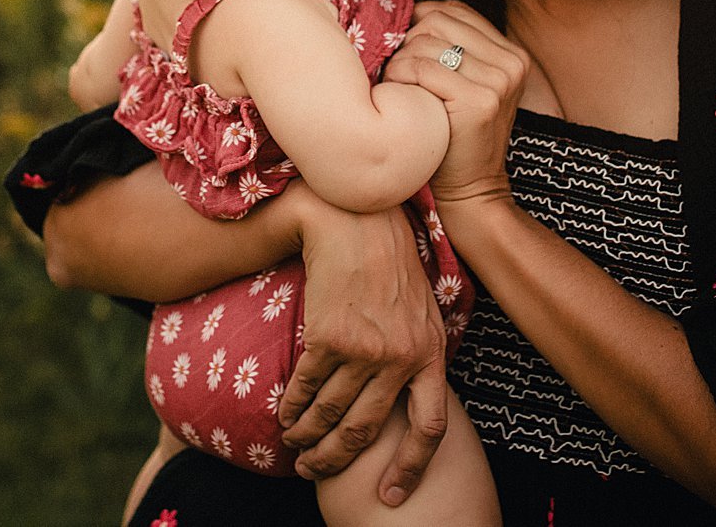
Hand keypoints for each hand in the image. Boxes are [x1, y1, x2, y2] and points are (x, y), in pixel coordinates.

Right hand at [278, 197, 448, 504]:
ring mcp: (365, 349)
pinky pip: (306, 387)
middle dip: (337, 458)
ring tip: (295, 444)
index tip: (392, 494)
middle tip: (315, 471)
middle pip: (367, 430)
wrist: (357, 221)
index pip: (431, 428)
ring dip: (307, 437)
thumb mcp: (423, 310)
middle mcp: (400, 358)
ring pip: (331, 413)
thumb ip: (419, 353)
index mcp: (430, 355)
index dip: (412, 467)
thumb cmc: (389, 262)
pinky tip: (284, 414)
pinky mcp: (330, 336)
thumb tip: (410, 398)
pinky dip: (292, 407)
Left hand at [383, 0, 528, 206]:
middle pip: (437, 21)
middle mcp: (512, 62)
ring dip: (399, 62)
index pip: (454, 10)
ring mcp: (500, 81)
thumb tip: (404, 8)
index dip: (420, 22)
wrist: (471, 189)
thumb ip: (450, 46)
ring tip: (396, 86)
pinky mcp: (480, 101)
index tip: (404, 49)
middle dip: (407, 41)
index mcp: (512, 53)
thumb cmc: (454, 133)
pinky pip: (422, 69)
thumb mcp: (464, 83)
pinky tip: (399, 97)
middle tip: (397, 71)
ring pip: (426, 42)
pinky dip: (400, 78)